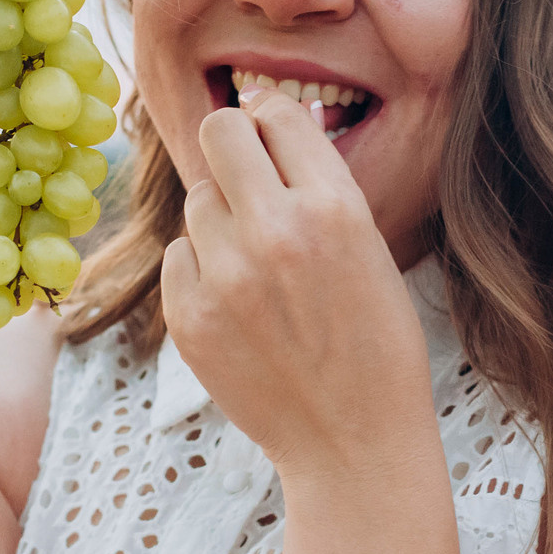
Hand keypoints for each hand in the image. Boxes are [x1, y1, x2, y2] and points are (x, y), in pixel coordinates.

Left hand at [161, 89, 435, 480]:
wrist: (353, 442)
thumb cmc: (375, 342)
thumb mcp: (372, 247)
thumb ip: (319, 183)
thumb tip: (269, 111)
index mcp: (334, 208)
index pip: (274, 112)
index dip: (269, 119)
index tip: (270, 136)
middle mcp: (275, 232)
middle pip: (217, 131)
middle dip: (232, 146)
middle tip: (249, 179)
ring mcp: (225, 276)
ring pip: (197, 200)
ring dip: (221, 220)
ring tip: (259, 267)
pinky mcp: (189, 316)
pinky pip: (178, 255)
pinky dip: (202, 270)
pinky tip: (240, 306)